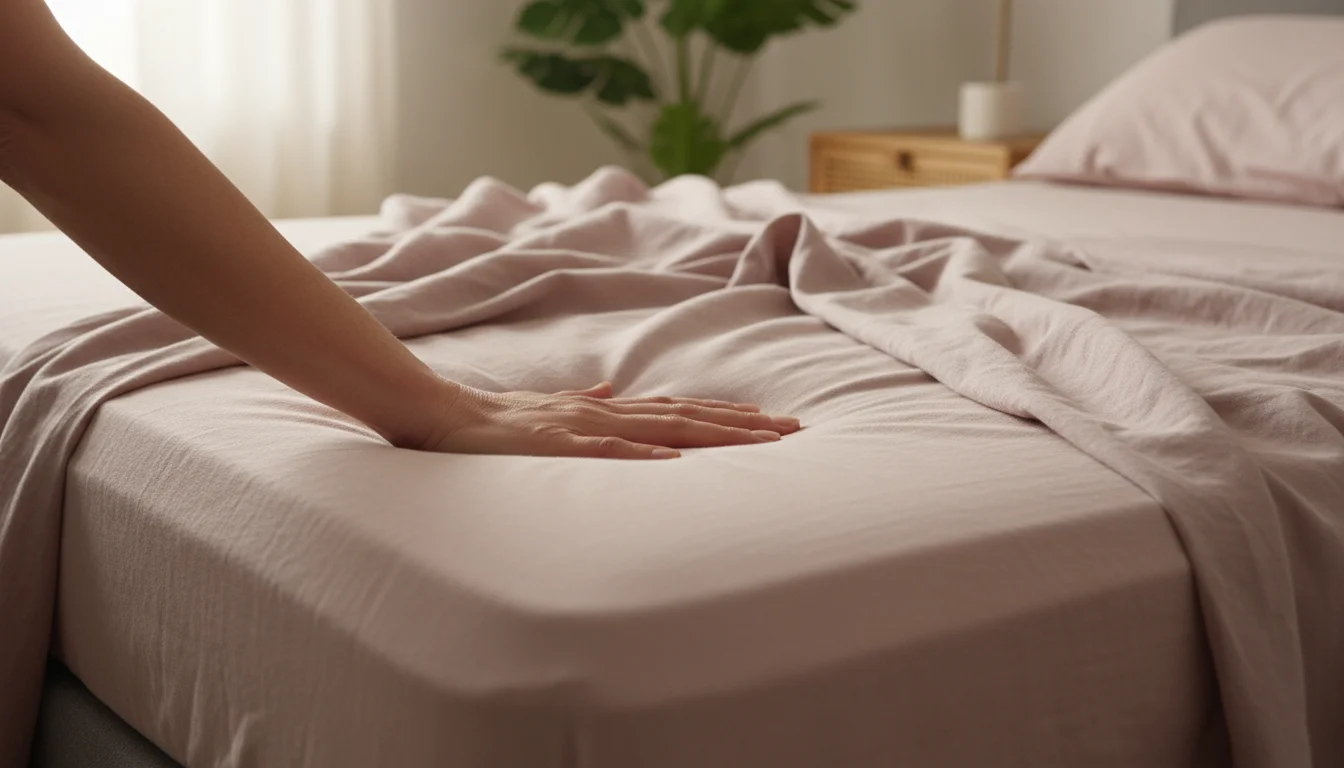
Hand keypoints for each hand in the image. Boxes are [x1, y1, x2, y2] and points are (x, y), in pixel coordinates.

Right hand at [417, 381, 800, 458]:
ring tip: (760, 442)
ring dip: (714, 434)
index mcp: (606, 408)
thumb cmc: (497, 422)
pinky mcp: (556, 446)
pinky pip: (605, 450)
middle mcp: (605, 412)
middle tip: (793, 432)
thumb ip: (583, 400)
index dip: (727, 416)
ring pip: (662, 427)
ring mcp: (583, 427)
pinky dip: (642, 453)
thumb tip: (608, 389)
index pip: (680, 409)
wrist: (445, 415)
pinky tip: (676, 459)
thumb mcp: (549, 410)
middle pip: (687, 416)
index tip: (770, 423)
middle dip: (743, 425)